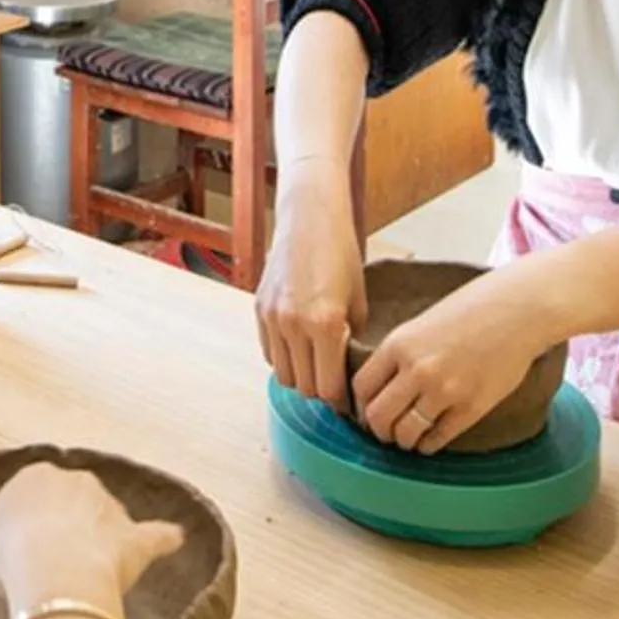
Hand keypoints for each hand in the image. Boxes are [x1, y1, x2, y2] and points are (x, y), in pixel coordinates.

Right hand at [0, 462, 184, 617]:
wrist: (50, 572)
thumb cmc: (13, 558)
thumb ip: (8, 536)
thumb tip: (16, 547)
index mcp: (35, 477)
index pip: (37, 491)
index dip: (35, 521)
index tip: (31, 544)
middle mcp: (76, 481)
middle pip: (78, 500)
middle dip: (72, 524)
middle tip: (59, 560)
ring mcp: (110, 507)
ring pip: (110, 518)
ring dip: (104, 539)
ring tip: (92, 571)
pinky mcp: (136, 538)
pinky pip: (155, 535)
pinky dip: (165, 538)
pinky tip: (175, 540)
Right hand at [255, 193, 368, 410]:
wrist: (309, 217)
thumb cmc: (341, 253)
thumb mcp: (359, 299)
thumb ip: (352, 338)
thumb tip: (348, 369)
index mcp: (326, 325)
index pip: (329, 387)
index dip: (340, 400)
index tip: (348, 400)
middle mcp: (295, 325)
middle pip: (305, 386)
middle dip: (322, 390)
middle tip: (335, 383)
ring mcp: (273, 317)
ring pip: (284, 374)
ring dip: (301, 377)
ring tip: (317, 366)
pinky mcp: (259, 308)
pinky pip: (268, 352)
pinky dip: (283, 358)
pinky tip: (299, 346)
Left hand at [350, 266, 560, 454]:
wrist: (518, 311)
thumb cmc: (471, 311)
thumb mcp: (422, 323)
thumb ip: (399, 353)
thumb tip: (379, 386)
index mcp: (399, 344)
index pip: (361, 387)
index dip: (361, 405)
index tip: (368, 410)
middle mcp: (417, 369)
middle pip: (377, 417)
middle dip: (378, 429)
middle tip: (385, 431)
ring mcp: (445, 391)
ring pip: (405, 434)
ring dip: (403, 440)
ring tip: (408, 437)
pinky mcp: (471, 407)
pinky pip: (438, 439)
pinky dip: (428, 445)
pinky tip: (430, 439)